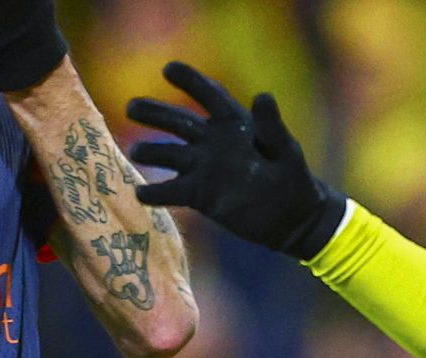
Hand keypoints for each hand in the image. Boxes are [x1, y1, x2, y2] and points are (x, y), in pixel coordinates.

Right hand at [127, 62, 344, 260]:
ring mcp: (203, 168)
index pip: (209, 96)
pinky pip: (173, 191)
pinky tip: (140, 194)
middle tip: (132, 107)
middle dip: (155, 112)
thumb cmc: (293, 179)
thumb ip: (271, 126)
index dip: (190, 81)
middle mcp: (212, 142)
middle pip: (178, 122)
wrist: (293, 219)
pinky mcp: (199, 195)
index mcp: (233, 124)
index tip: (169, 69)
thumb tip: (264, 96)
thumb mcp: (285, 151)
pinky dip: (156, 193)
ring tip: (136, 152)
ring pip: (169, 155)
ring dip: (151, 152)